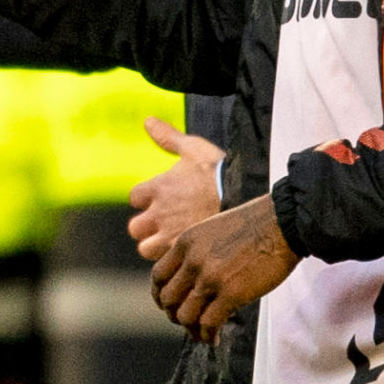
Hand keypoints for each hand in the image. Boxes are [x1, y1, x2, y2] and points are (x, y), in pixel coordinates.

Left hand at [129, 117, 223, 260]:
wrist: (247, 198)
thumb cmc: (221, 173)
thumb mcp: (194, 149)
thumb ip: (169, 137)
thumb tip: (148, 120)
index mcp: (158, 187)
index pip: (135, 197)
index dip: (147, 199)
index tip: (163, 200)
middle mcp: (158, 213)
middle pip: (135, 227)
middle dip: (147, 227)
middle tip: (166, 224)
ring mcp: (169, 235)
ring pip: (146, 248)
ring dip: (156, 245)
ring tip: (175, 241)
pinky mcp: (183, 253)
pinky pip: (166, 263)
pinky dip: (173, 259)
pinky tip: (188, 252)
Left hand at [152, 195, 299, 343]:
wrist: (282, 223)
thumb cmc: (255, 225)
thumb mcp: (212, 230)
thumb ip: (197, 251)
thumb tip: (191, 279)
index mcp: (186, 242)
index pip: (158, 276)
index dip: (160, 295)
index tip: (168, 305)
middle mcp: (193, 261)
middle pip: (168, 299)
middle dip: (174, 315)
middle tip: (187, 322)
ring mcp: (211, 278)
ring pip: (185, 315)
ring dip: (191, 329)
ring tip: (202, 334)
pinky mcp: (231, 294)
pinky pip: (208, 323)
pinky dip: (207, 335)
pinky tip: (214, 338)